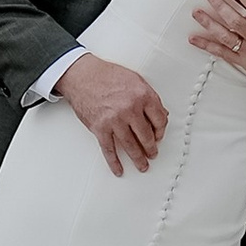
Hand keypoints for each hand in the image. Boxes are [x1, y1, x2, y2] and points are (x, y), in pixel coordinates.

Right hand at [56, 53, 166, 175]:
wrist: (82, 75)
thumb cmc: (107, 75)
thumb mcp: (135, 80)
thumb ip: (149, 97)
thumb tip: (162, 114)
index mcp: (142, 95)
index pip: (160, 119)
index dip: (161, 130)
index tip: (159, 136)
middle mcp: (130, 109)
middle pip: (147, 136)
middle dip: (151, 148)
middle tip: (153, 154)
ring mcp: (115, 120)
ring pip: (131, 146)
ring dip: (138, 158)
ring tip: (142, 165)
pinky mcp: (100, 128)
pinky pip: (109, 149)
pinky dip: (114, 162)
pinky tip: (119, 170)